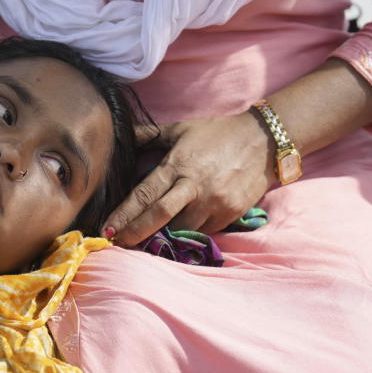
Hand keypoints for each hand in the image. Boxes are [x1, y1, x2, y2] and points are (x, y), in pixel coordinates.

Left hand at [103, 112, 273, 245]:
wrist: (264, 140)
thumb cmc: (217, 133)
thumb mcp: (179, 129)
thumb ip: (148, 135)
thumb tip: (121, 132)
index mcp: (177, 165)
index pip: (145, 194)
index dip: (124, 214)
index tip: (107, 228)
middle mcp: (194, 186)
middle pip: (159, 216)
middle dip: (136, 233)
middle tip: (117, 243)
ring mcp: (214, 202)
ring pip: (181, 229)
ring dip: (162, 237)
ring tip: (143, 241)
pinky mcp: (230, 213)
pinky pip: (203, 231)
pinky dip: (187, 234)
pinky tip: (175, 235)